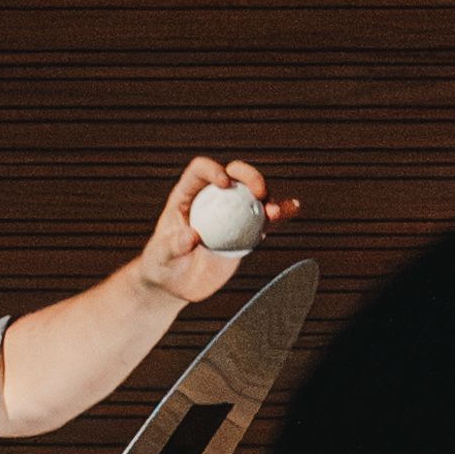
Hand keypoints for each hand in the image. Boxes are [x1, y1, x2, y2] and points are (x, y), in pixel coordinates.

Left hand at [137, 155, 292, 301]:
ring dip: (269, 198)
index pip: (200, 170)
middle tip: (259, 192)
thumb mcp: (162, 256)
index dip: (214, 170)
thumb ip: (173, 246)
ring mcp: (231, 213)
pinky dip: (280, 213)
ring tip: (275, 212)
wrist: (177, 283)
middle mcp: (213, 198)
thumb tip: (192, 237)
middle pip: (234, 174)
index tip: (225, 184)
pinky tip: (293, 209)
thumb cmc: (163, 265)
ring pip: (253, 195)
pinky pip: (266, 219)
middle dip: (249, 176)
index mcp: (188, 194)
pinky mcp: (246, 230)